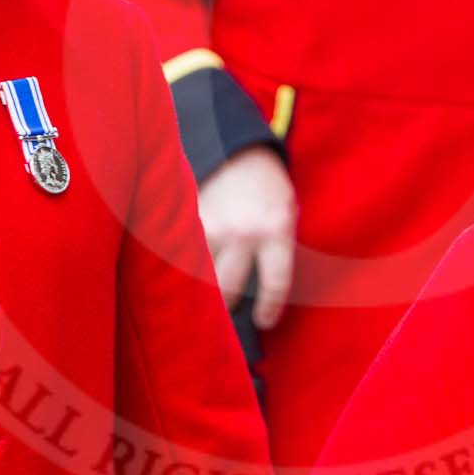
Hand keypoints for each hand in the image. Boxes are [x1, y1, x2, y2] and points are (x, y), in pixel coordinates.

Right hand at [197, 146, 295, 330]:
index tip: (264, 321)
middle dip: (227, 312)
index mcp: (277, 231)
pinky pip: (187, 256)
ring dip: (202, 292)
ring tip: (201, 304)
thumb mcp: (287, 215)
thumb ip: (280, 249)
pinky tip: (186, 277)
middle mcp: (245, 233)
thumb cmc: (269, 188)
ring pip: (203, 276)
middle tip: (226, 323)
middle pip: (230, 289)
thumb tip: (266, 293)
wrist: (239, 151)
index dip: (269, 310)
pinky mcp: (192, 221)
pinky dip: (187, 269)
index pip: (275, 284)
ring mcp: (215, 227)